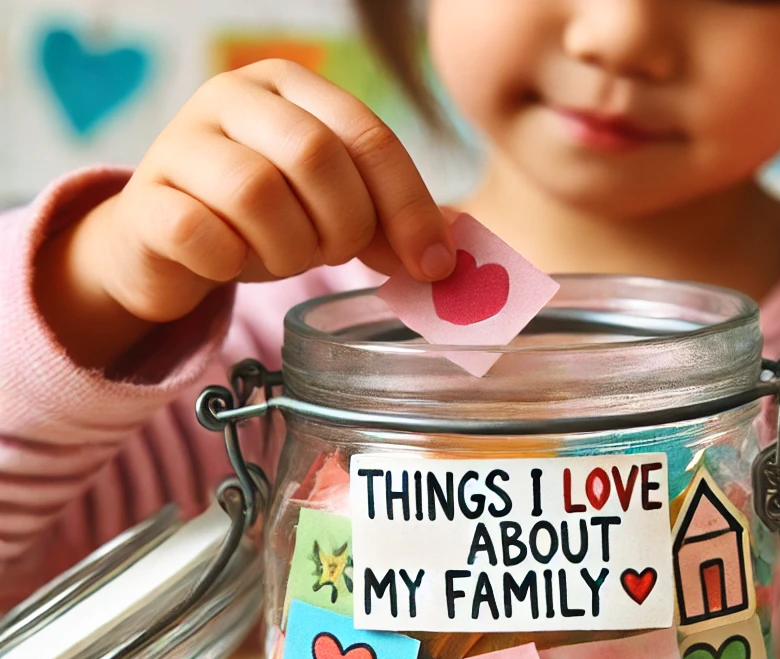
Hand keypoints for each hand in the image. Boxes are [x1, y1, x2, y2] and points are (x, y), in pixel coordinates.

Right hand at [34, 59, 455, 367]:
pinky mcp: (147, 199)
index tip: (431, 267)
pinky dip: (230, 262)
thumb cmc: (263, 222)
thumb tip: (450, 258)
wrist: (166, 245)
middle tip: (332, 254)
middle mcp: (233, 97)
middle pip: (317, 156)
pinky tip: (229, 262)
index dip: (409, 208)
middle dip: (343, 226)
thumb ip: (390, 223)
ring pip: (257, 193)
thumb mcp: (332, 211)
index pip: (369, 137)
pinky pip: (204, 234)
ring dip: (287, 249)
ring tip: (280, 257)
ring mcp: (181, 142)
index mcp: (291, 87)